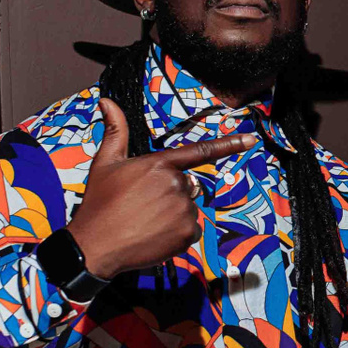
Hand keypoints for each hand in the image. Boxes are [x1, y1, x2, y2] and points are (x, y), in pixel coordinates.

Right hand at [65, 98, 256, 276]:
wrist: (95, 246)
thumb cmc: (99, 204)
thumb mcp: (105, 163)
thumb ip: (115, 131)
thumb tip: (107, 102)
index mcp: (159, 165)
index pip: (200, 151)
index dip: (229, 145)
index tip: (252, 140)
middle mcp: (176, 185)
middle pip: (187, 186)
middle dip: (170, 194)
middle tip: (143, 204)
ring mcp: (183, 210)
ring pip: (188, 209)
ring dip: (172, 215)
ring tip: (144, 220)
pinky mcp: (186, 234)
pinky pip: (190, 231)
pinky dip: (176, 234)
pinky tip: (154, 235)